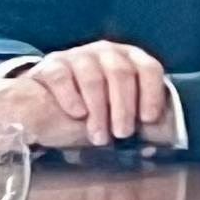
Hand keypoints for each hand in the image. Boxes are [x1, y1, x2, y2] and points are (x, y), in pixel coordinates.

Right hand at [0, 42, 176, 152]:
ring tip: (99, 136)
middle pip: (121, 73)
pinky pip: (62, 77)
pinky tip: (77, 114)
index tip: (148, 119)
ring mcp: (78, 55)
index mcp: (131, 58)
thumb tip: (151, 148)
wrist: (47, 97)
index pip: (149, 69)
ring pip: (93, 77)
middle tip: (122, 133)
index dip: (152, 93)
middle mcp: (107, 51)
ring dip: (98, 110)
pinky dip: (70, 97)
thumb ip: (133, 120)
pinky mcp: (51, 64)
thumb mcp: (117, 110)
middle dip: (124, 107)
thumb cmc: (93, 105)